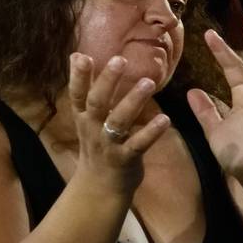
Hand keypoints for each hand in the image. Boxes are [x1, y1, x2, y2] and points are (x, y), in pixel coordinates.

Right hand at [67, 52, 171, 196]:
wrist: (100, 187)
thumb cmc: (96, 145)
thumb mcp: (85, 117)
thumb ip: (85, 88)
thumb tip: (76, 55)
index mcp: (82, 117)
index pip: (77, 94)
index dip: (78, 76)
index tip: (82, 56)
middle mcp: (91, 129)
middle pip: (97, 102)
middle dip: (107, 81)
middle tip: (119, 60)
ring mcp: (108, 144)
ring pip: (118, 121)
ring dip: (133, 101)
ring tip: (148, 82)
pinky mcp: (125, 159)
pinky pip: (138, 144)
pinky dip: (151, 132)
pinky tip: (165, 119)